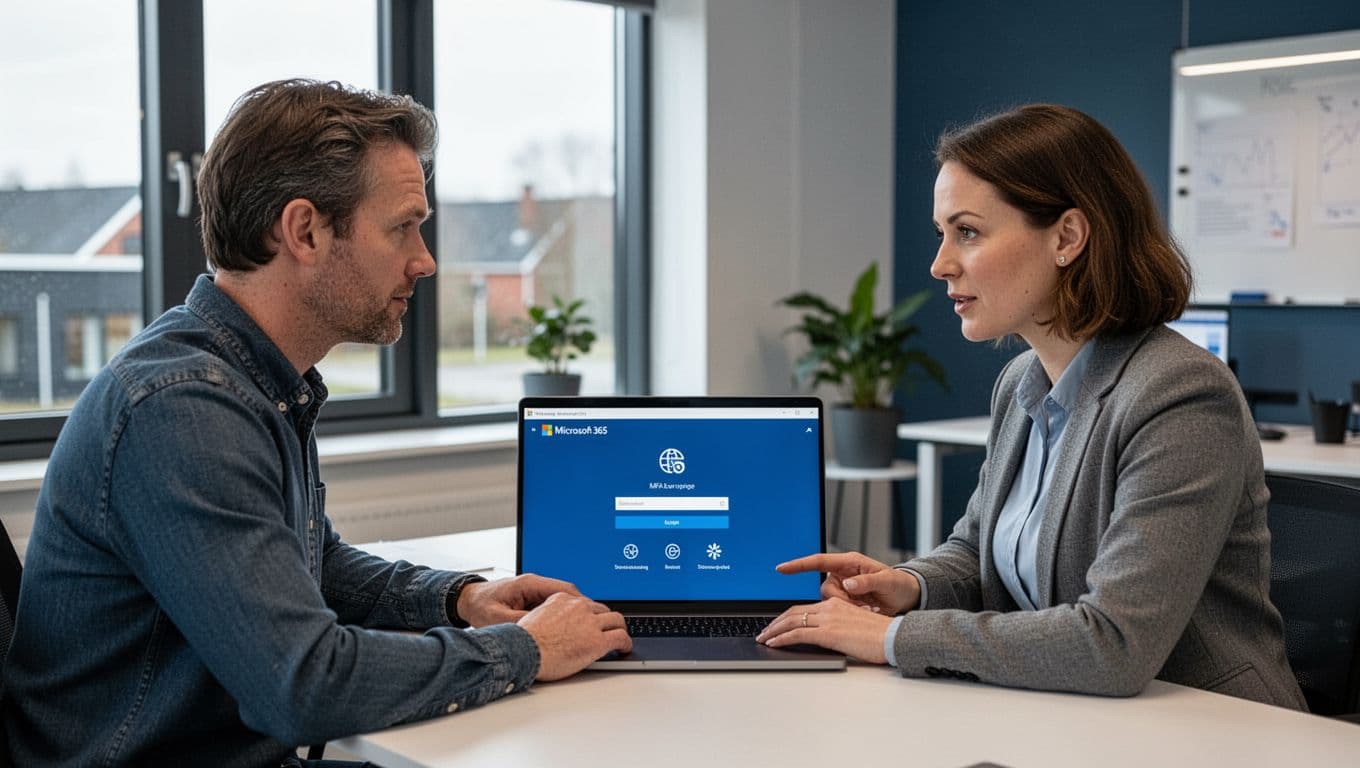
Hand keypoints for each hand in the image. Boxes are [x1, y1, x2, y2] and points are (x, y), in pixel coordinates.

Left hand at [458, 574, 580, 626]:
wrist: (467, 600)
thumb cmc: (480, 606)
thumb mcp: (497, 618)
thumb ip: (520, 624)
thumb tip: (540, 633)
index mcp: (528, 583)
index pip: (562, 588)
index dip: (579, 603)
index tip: (590, 615)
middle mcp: (534, 584)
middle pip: (566, 593)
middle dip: (580, 608)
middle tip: (590, 624)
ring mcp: (533, 590)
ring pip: (561, 599)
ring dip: (571, 612)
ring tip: (581, 628)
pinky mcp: (531, 597)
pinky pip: (552, 604)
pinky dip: (560, 615)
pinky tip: (565, 628)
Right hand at [517, 592, 632, 680]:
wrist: (523, 652)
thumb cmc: (523, 642)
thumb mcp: (535, 617)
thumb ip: (550, 615)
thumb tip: (555, 626)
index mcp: (562, 599)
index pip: (584, 602)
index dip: (590, 613)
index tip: (592, 620)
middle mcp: (578, 607)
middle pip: (602, 609)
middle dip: (606, 620)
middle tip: (608, 629)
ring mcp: (590, 623)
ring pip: (616, 620)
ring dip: (619, 629)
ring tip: (621, 637)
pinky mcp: (597, 640)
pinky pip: (620, 637)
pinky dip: (626, 642)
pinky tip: (625, 648)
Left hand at [755, 597, 893, 663]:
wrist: (893, 637)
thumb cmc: (881, 636)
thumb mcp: (856, 626)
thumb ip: (840, 627)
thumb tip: (828, 636)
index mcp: (836, 605)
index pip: (804, 609)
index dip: (786, 617)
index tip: (776, 624)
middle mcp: (830, 608)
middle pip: (794, 612)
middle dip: (775, 623)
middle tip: (763, 632)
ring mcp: (828, 619)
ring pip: (792, 621)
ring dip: (773, 630)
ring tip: (763, 638)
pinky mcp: (828, 632)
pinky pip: (798, 633)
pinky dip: (782, 638)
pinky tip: (773, 644)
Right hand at [777, 551, 919, 614]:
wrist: (907, 596)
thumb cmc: (898, 584)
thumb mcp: (886, 581)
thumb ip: (867, 581)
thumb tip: (848, 583)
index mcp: (849, 562)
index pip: (818, 561)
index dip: (798, 565)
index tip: (781, 569)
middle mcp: (842, 574)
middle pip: (824, 589)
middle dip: (838, 602)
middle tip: (862, 605)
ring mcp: (843, 588)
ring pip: (829, 603)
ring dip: (846, 609)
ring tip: (869, 608)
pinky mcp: (846, 601)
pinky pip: (837, 610)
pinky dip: (850, 614)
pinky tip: (867, 611)